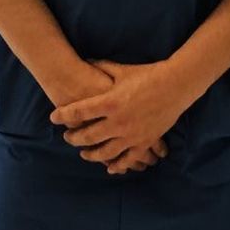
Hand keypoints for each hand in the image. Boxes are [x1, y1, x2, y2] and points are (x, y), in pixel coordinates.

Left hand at [50, 60, 190, 172]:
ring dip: (91, 155)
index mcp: (109, 102)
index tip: (54, 118)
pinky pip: (128, 159)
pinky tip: (109, 167)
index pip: (79, 111)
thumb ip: (101, 68)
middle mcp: (117, 121)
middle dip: (74, 138)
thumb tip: (85, 61)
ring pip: (105, 152)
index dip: (63, 115)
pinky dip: (117, 165)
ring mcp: (131, 134)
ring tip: (84, 153)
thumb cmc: (147, 74)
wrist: (176, 85)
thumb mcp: (121, 70)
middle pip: (87, 135)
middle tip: (67, 137)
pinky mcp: (144, 142)